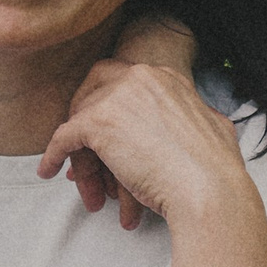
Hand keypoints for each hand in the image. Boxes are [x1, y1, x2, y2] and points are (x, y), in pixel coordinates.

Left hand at [38, 59, 263, 238]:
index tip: (105, 129)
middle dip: (85, 118)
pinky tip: (49, 170)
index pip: (122, 80)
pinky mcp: (97, 123)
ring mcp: (117, 97)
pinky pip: (64, 137)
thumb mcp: (214, 127)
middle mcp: (140, 77)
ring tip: (83, 183)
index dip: (108, 105)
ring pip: (81, 119)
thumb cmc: (217, 171)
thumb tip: (202, 118)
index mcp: (166, 77)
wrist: (208, 189)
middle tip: (83, 148)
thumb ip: (198, 116)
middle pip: (94, 91)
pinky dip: (54, 155)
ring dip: (80, 153)